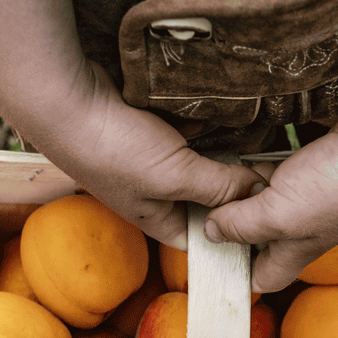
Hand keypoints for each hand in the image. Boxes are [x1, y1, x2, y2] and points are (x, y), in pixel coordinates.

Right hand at [23, 62, 266, 249]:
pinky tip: (218, 111)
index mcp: (157, 217)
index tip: (269, 217)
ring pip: (198, 158)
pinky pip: (186, 128)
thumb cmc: (113, 149)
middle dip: (233, 183)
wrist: (67, 100)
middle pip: (205, 196)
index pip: (203, 237)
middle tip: (270, 170)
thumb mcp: (176, 176)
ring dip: (219, 148)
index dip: (233, 232)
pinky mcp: (149, 127)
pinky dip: (200, 121)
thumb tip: (257, 191)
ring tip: (255, 140)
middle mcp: (154, 191)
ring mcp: (150, 158)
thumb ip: (219, 187)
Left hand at [204, 95, 337, 292]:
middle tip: (201, 203)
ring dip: (244, 188)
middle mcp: (304, 228)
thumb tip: (210, 233)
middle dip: (232, 222)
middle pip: (260, 236)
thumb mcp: (278, 215)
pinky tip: (245, 151)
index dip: (236, 275)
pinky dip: (263, 162)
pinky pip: (280, 168)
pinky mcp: (317, 164)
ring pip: (267, 198)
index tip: (207, 257)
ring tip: (215, 175)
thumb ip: (242, 225)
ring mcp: (312, 195)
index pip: (263, 278)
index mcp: (296, 252)